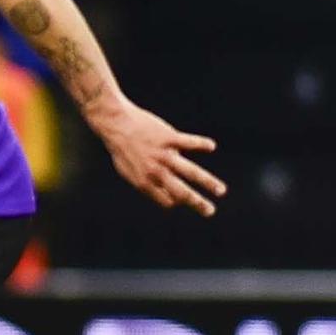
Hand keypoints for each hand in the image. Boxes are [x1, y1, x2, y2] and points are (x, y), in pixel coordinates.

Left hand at [95, 100, 225, 216]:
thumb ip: (145, 183)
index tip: (182, 200)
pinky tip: (211, 146)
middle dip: (198, 204)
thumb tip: (162, 194)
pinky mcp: (169, 137)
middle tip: (210, 212)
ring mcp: (164, 155)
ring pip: (191, 172)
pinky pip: (190, 142)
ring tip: (221, 191)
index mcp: (144, 182)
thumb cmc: (121, 148)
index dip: (176, 202)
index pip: (166, 201)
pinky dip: (202, 144)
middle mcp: (156, 171)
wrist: (114, 123)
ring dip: (208, 183)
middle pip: (182, 193)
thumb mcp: (127, 171)